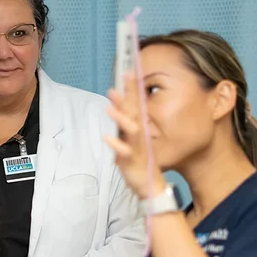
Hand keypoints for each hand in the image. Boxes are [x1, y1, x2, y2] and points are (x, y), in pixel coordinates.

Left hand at [104, 72, 165, 198]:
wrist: (150, 184)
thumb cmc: (138, 159)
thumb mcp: (130, 138)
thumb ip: (123, 122)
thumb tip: (114, 104)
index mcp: (139, 128)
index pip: (137, 105)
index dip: (133, 89)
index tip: (130, 72)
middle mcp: (140, 134)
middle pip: (135, 111)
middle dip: (130, 95)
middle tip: (124, 78)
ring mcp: (137, 147)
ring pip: (131, 130)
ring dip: (121, 118)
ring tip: (109, 107)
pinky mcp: (132, 160)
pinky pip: (124, 152)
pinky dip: (116, 144)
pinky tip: (106, 137)